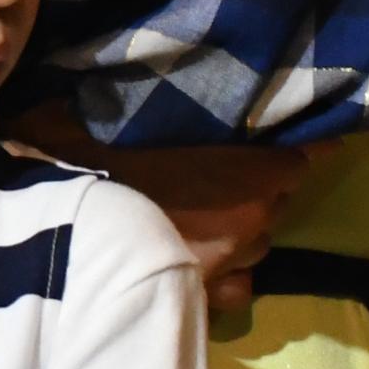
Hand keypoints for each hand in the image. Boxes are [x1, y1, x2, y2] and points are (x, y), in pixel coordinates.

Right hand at [8, 102, 311, 310]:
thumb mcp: (121, 106)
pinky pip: (237, 284)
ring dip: (243, 225)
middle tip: (223, 163)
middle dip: (259, 180)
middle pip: (279, 195)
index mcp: (249, 167)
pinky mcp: (206, 293)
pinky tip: (205, 261)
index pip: (302, 154)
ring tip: (209, 212)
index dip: (301, 141)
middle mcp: (253, 215)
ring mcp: (232, 259)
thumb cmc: (93, 155)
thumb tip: (143, 74)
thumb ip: (159, 97)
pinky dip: (229, 272)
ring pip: (259, 241)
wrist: (66, 231)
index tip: (299, 127)